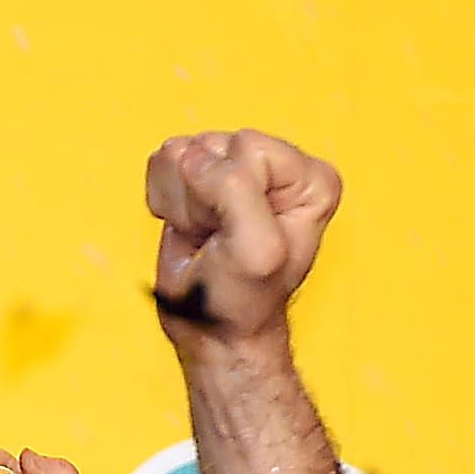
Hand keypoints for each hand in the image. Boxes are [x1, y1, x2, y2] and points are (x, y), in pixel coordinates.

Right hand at [144, 129, 341, 348]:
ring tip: (205, 235)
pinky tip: (189, 227)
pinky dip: (166, 200)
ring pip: (184, 153)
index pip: (249, 147)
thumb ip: (233, 191)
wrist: (210, 327)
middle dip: (203, 198)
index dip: (229, 193)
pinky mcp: (199, 176)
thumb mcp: (255, 249)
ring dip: (183, 203)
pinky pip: (164, 162)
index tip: (233, 233)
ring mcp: (235, 168)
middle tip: (217, 237)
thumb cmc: (241, 298)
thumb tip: (191, 156)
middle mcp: (277, 166)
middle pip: (215, 146)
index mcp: (309, 178)